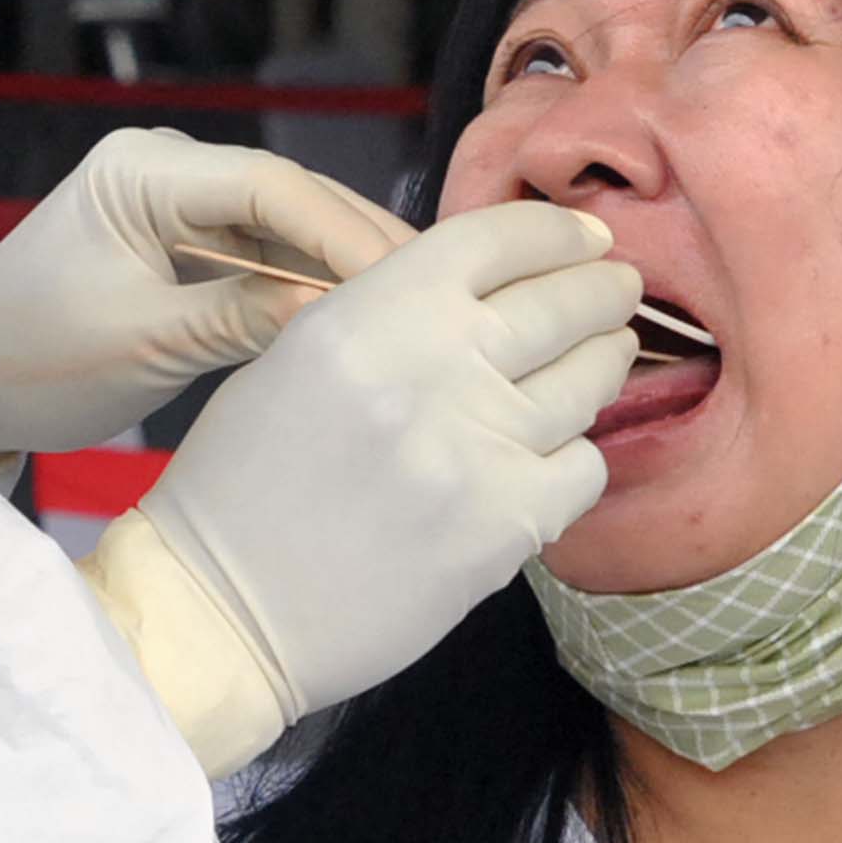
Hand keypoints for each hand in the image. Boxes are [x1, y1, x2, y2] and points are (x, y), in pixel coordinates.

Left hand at [0, 128, 413, 468]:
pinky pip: (260, 250)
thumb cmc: (30, 361)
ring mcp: (174, 200)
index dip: (346, 234)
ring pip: (283, 223)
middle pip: (289, 195)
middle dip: (361, 243)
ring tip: (425, 305)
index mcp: (142, 171)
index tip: (410, 283)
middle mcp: (163, 166)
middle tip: (449, 292)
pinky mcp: (180, 238)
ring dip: (342, 263)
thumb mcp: (143, 345)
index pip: (272, 186)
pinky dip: (306, 281)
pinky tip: (362, 314)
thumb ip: (243, 318)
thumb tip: (340, 312)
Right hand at [82, 201, 637, 768]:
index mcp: (369, 315)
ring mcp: (479, 446)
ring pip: (587, 381)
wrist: (223, 610)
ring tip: (604, 356)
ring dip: (603, 361)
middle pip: (562, 302)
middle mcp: (432, 366)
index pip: (495, 239)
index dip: (555, 232)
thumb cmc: (240, 486)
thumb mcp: (295, 360)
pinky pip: (584, 468)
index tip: (585, 238)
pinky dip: (576, 457)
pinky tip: (553, 457)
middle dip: (603, 289)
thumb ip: (386, 317)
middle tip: (618, 289)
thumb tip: (479, 297)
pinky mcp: (508, 523)